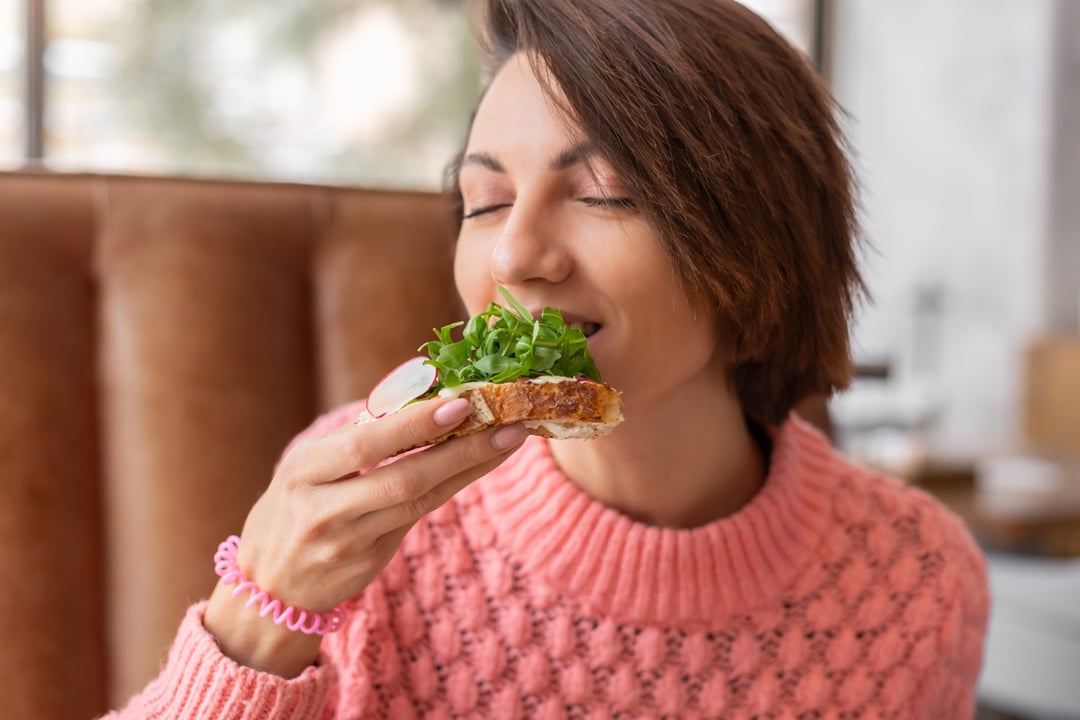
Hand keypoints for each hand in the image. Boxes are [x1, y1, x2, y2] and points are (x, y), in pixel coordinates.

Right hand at [204, 397, 526, 675]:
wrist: (269, 588)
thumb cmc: (294, 506)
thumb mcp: (305, 467)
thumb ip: (356, 437)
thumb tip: (420, 391)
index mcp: (302, 471)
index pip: (363, 446)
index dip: (412, 425)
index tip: (459, 403)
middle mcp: (322, 509)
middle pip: (400, 478)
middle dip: (458, 449)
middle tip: (504, 423)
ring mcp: (348, 542)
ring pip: (419, 501)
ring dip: (469, 467)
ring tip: (507, 440)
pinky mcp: (370, 562)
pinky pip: (419, 517)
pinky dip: (453, 486)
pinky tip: (481, 464)